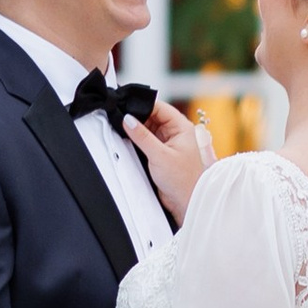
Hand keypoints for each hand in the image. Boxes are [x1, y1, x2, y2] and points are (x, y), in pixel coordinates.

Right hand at [125, 98, 215, 229]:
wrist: (187, 202)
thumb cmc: (184, 180)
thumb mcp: (160, 155)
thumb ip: (142, 136)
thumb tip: (128, 119)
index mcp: (182, 128)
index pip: (161, 108)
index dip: (144, 105)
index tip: (127, 104)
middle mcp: (176, 133)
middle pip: (153, 117)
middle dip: (138, 117)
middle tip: (120, 118)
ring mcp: (169, 143)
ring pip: (149, 129)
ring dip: (137, 130)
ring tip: (123, 129)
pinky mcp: (162, 154)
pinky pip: (147, 142)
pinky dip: (138, 140)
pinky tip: (129, 140)